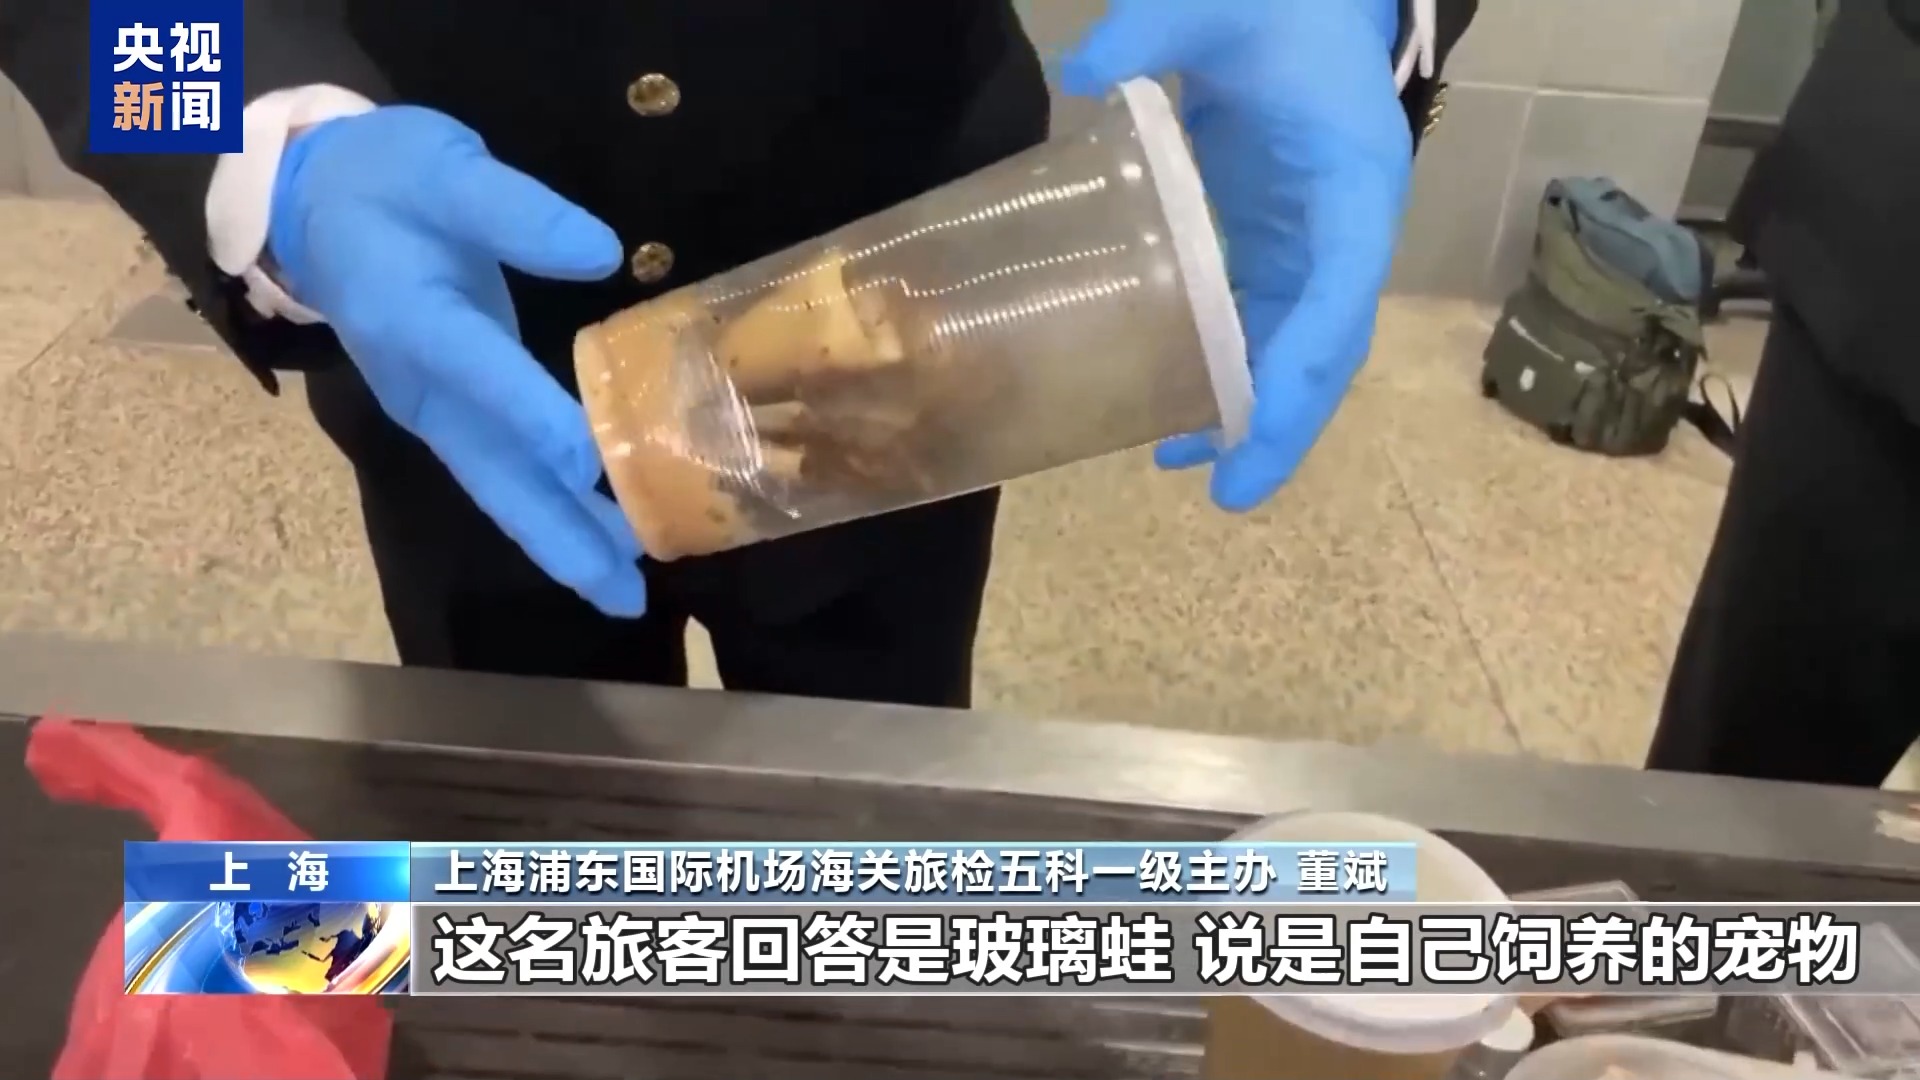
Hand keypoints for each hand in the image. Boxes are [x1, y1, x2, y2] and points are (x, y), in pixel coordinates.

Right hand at [267, 106, 645, 615]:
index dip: (529, 416)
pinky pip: (502, 476)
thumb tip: (600, 250)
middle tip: (621, 590)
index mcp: (412, 316)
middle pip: (490, 469)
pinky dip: (549, 515)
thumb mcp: (444, 166)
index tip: (585, 462)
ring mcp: (433, 409)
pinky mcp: (450, 415)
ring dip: (560, 541)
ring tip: (625, 590)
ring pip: (498, 487)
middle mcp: (419, 384)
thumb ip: (515, 209)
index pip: (476, 371)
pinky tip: (603, 544)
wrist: (313, 204)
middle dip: (555, 531)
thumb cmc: (384, 179)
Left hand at [1063, 0, 1413, 510]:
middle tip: (1228, 492)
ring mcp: (1314, 240)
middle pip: (1326, 347)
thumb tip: (1079, 79)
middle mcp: (1345, 228)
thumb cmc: (1281, 1)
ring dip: (1249, 409)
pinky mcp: (1278, 239)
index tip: (1253, 437)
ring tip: (1182, 461)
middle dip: (1283, 424)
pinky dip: (1225, 368)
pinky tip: (1171, 402)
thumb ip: (1150, 31)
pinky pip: (1261, 321)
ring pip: (1295, 346)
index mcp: (1353, 180)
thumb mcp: (1216, 2)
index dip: (1299, 373)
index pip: (1339, 295)